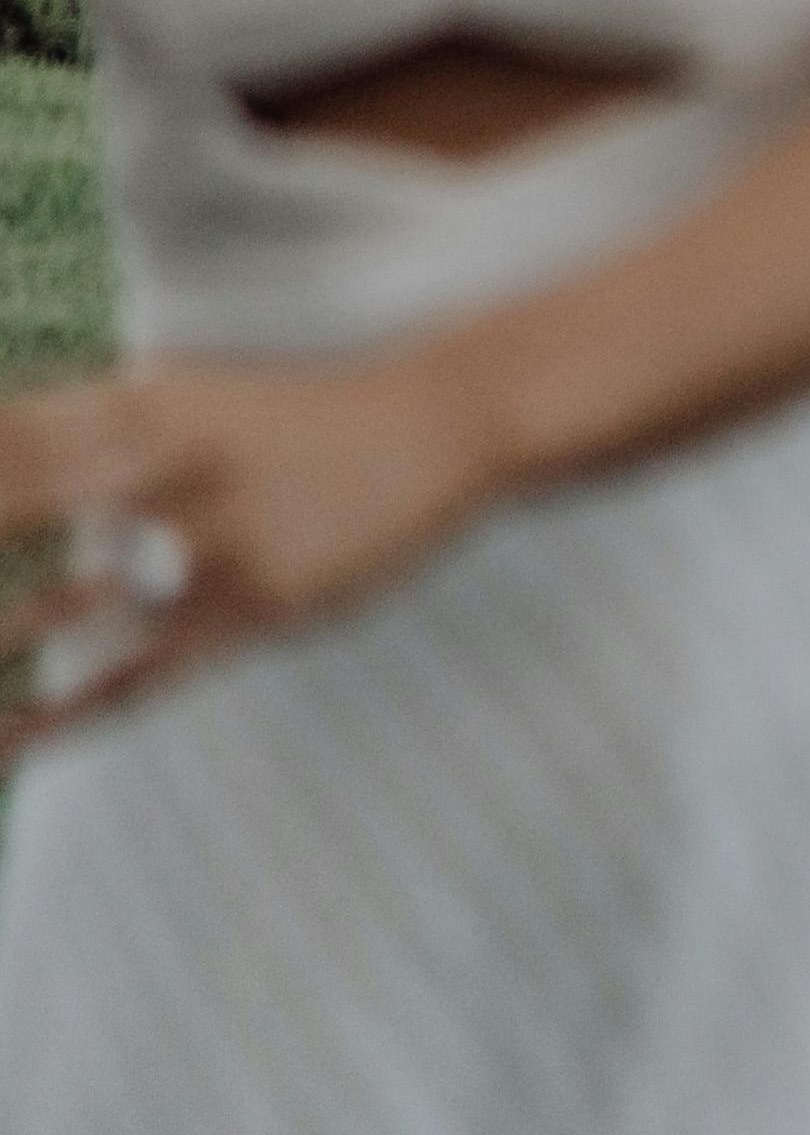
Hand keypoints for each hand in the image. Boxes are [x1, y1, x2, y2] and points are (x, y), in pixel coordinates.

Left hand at [0, 344, 493, 754]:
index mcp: (147, 402)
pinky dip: (66, 715)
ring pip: (64, 611)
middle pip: (18, 512)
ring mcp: (210, 544)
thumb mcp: (193, 393)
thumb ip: (95, 419)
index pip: (12, 437)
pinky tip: (10, 742)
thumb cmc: (298, 412)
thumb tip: (12, 437)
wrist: (441, 423)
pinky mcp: (253, 612)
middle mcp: (168, 465)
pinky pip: (141, 676)